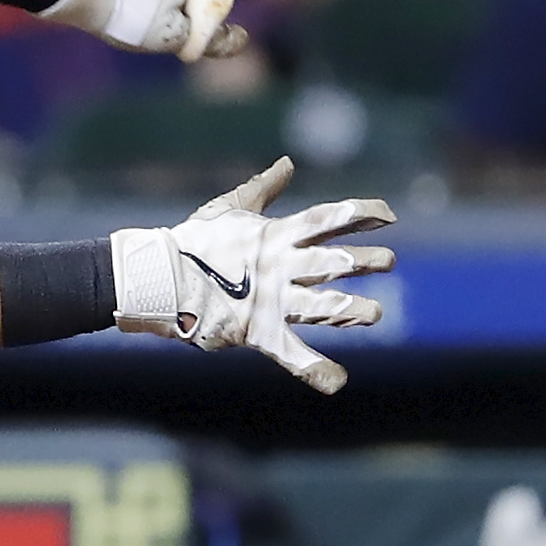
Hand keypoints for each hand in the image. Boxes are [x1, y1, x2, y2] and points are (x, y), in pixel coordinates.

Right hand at [108, 156, 393, 393]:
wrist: (155, 277)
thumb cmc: (193, 241)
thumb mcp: (231, 208)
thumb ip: (264, 188)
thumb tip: (287, 164)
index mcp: (276, 235)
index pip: (326, 219)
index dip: (360, 213)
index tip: (389, 214)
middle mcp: (279, 266)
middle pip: (333, 264)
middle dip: (364, 261)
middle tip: (390, 260)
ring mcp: (270, 300)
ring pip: (322, 308)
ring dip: (352, 311)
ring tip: (376, 314)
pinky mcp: (257, 331)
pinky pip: (291, 355)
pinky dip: (314, 370)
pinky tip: (338, 382)